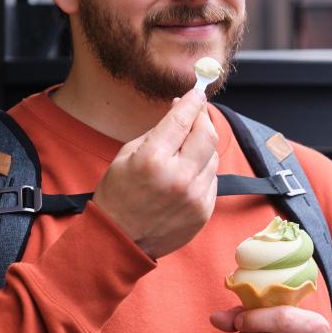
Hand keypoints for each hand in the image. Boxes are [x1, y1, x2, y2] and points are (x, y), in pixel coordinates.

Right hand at [92, 89, 217, 258]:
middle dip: (203, 119)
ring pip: (213, 156)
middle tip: (196, 114)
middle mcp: (178, 176)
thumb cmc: (118, 195)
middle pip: (207, 134)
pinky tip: (185, 175)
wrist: (121, 240)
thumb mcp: (127, 155)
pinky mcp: (204, 210)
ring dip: (202, 146)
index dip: (192, 101)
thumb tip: (180, 110)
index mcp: (153, 159)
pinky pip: (212, 179)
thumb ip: (158, 132)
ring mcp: (195, 195)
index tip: (197, 92)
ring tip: (184, 151)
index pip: (183, 119)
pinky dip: (202, 170)